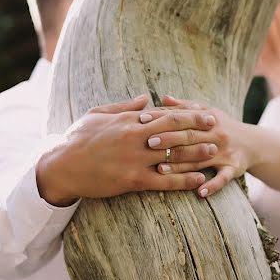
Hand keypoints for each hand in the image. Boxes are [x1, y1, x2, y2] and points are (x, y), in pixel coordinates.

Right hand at [36, 95, 220, 205]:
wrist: (61, 166)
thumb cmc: (77, 139)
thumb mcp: (97, 114)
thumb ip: (124, 106)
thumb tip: (145, 98)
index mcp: (129, 120)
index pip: (165, 114)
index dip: (189, 114)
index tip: (205, 114)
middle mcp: (136, 137)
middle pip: (175, 131)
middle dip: (199, 130)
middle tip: (217, 129)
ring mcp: (136, 159)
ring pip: (174, 154)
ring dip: (197, 153)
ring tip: (215, 152)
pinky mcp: (133, 180)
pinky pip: (165, 180)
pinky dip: (184, 180)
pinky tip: (198, 181)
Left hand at [141, 95, 253, 198]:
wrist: (254, 143)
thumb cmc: (223, 126)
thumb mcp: (207, 112)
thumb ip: (185, 107)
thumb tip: (163, 98)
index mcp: (207, 119)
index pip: (181, 117)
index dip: (161, 118)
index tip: (141, 120)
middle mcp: (216, 134)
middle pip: (189, 137)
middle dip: (169, 139)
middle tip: (149, 143)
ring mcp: (225, 152)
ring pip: (200, 159)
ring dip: (181, 166)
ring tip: (162, 170)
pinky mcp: (234, 168)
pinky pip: (223, 179)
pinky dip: (212, 186)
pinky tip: (200, 193)